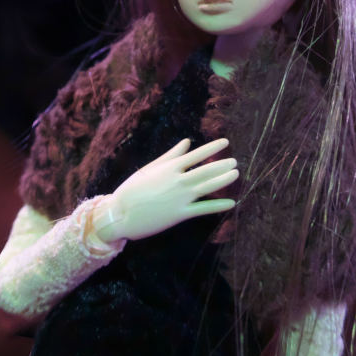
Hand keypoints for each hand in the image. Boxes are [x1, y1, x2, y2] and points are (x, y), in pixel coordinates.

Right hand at [92, 138, 237, 242]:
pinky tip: (231, 203)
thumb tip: (187, 142)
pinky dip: (218, 205)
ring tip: (236, 174)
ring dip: (223, 180)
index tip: (225, 142)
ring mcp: (180, 197)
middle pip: (206, 170)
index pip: (197, 154)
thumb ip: (171, 155)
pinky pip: (203, 209)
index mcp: (170, 167)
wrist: (120, 213)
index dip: (212, 148)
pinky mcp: (179, 214)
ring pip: (207, 186)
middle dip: (222, 165)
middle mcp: (178, 180)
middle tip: (235, 161)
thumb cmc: (132, 188)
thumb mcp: (151, 167)